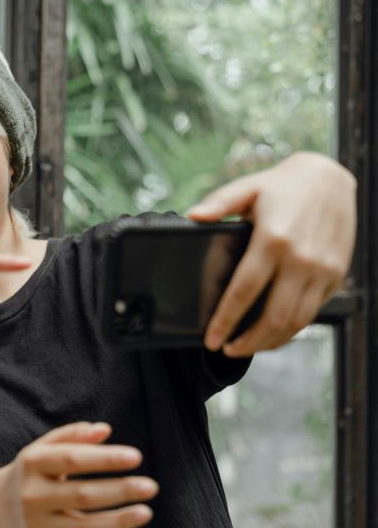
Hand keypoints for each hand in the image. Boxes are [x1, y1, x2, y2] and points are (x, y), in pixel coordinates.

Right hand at [0, 422, 155, 527]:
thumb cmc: (27, 475)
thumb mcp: (40, 450)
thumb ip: (71, 437)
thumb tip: (104, 429)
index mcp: (32, 464)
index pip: (72, 459)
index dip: (105, 458)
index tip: (136, 457)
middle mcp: (32, 495)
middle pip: (81, 494)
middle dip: (119, 490)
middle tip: (151, 486)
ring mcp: (37, 526)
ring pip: (83, 527)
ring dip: (118, 521)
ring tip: (146, 511)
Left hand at [188, 151, 355, 355]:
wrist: (331, 178)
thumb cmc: (283, 185)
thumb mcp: (247, 188)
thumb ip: (218, 204)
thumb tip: (192, 216)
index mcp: (273, 240)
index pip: (244, 292)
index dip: (225, 320)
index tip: (211, 339)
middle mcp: (301, 260)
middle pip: (273, 317)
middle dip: (247, 342)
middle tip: (226, 349)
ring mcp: (322, 271)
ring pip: (296, 322)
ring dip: (270, 342)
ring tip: (245, 346)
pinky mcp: (335, 275)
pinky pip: (313, 313)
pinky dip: (292, 330)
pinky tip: (273, 333)